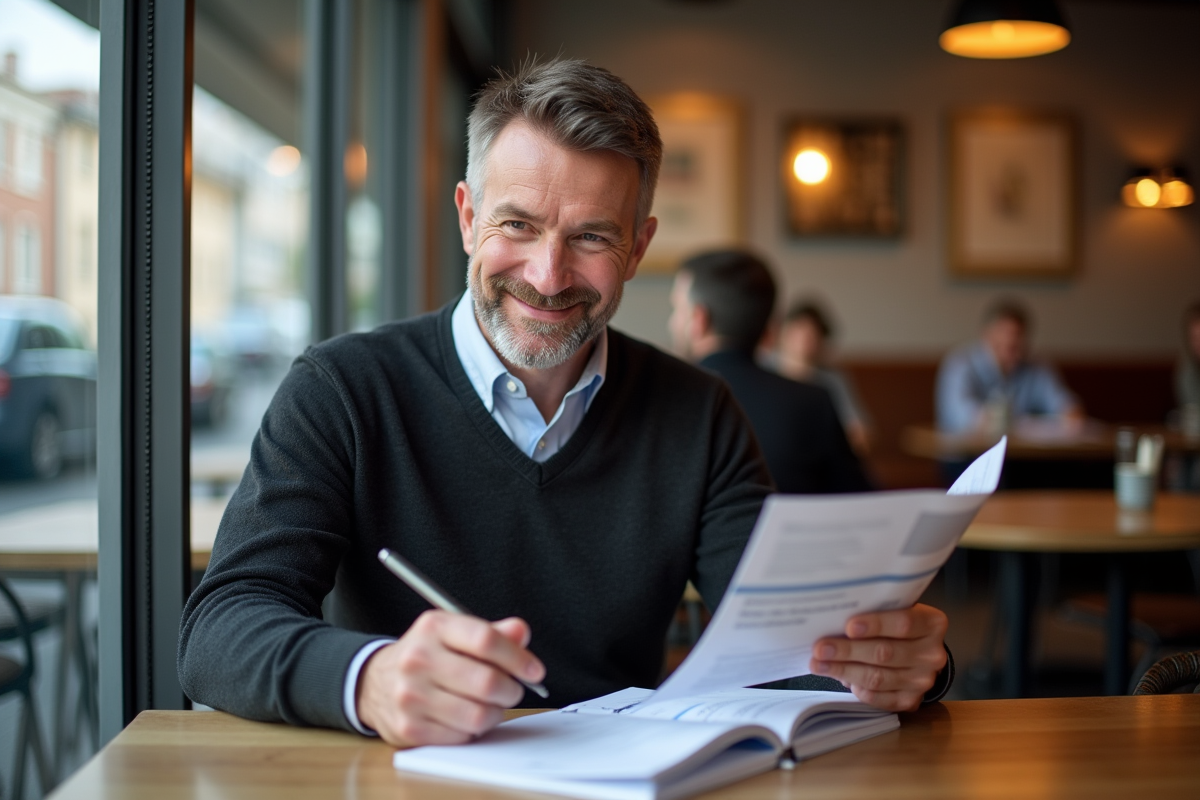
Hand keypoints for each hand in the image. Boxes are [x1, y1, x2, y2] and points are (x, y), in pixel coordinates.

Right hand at [356, 610, 545, 746]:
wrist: (374, 682)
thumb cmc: (426, 655)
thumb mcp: (453, 633)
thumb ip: (491, 632)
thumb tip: (521, 632)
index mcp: (434, 627)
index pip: (486, 639)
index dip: (518, 657)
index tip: (533, 670)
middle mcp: (418, 659)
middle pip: (486, 681)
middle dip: (511, 690)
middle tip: (513, 689)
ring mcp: (411, 695)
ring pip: (478, 714)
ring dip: (494, 712)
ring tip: (490, 705)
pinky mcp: (409, 727)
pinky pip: (462, 736)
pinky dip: (473, 730)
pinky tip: (466, 717)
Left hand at [809, 604, 947, 711]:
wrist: (918, 651)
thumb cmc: (896, 625)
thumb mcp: (894, 610)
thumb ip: (874, 612)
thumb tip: (835, 622)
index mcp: (932, 624)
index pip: (904, 623)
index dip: (876, 625)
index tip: (849, 626)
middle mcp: (932, 654)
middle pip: (886, 653)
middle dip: (848, 650)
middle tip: (820, 648)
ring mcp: (923, 680)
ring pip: (878, 677)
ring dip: (844, 670)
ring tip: (819, 664)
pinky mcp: (911, 700)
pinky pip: (879, 698)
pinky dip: (858, 689)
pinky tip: (842, 678)